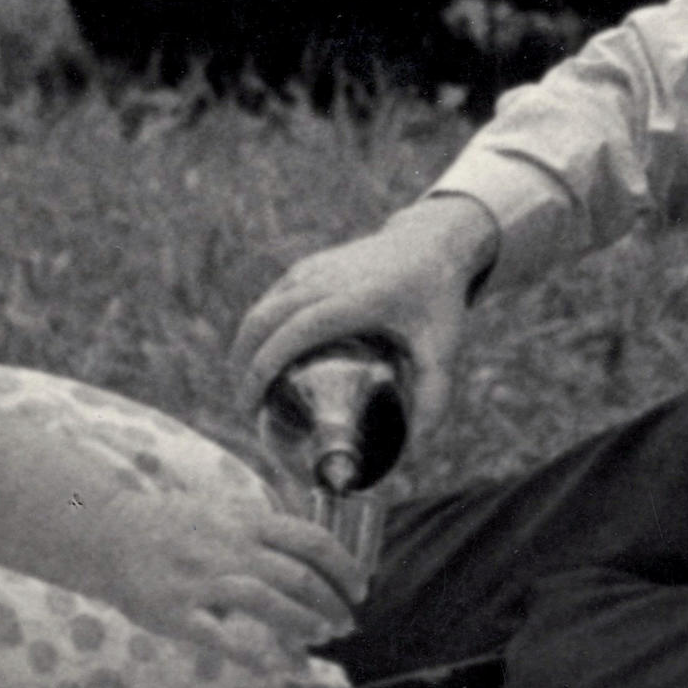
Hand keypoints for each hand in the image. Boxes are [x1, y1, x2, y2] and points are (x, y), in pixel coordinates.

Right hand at [89, 486, 367, 667]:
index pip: (312, 540)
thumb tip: (312, 554)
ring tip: (320, 636)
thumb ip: (264, 531)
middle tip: (345, 624)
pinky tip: (274, 666)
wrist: (110, 533)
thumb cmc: (174, 525)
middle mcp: (230, 548)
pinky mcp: (179, 612)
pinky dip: (252, 652)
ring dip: (302, 623)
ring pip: (267, 600)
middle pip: (298, 576)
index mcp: (246, 522)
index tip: (361, 589)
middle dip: (332, 604)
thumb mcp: (225, 512)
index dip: (345, 566)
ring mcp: (204, 581)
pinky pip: (221, 636)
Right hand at [230, 197, 489, 433]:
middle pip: (265, 320)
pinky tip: (260, 356)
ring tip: (249, 388)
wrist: (433, 240)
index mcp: (358, 299)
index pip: (295, 331)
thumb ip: (433, 396)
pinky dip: (258, 328)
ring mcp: (315, 269)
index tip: (251, 404)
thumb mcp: (444, 347)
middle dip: (244, 365)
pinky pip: (273, 298)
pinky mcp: (310, 265)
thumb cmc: (438, 299)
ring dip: (246, 347)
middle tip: (246, 408)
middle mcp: (327, 279)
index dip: (264, 367)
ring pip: (263, 307)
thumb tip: (414, 448)